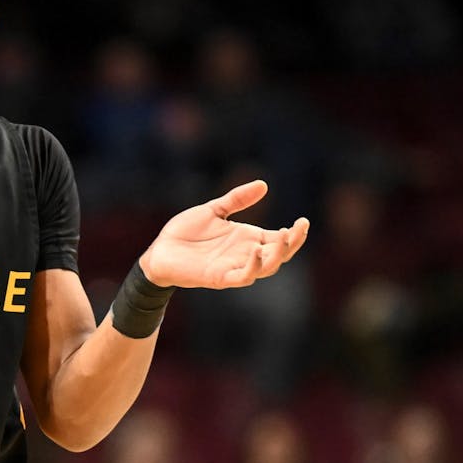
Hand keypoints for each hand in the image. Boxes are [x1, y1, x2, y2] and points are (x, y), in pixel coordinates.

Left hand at [140, 180, 308, 288]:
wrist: (160, 250)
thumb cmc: (186, 232)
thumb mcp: (214, 210)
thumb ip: (237, 199)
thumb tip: (263, 185)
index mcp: (247, 239)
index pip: (278, 239)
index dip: (293, 233)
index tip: (302, 221)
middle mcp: (245, 255)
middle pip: (279, 254)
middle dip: (293, 242)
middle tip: (301, 227)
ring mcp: (234, 267)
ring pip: (266, 267)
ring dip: (278, 254)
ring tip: (284, 237)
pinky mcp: (219, 277)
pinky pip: (243, 277)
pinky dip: (253, 267)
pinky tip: (257, 252)